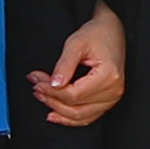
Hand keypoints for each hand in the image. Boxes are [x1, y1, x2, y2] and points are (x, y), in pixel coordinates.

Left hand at [31, 1, 128, 127]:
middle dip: (52, 100)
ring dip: (58, 110)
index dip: (52, 92)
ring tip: (42, 98)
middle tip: (36, 87)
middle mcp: (113, 91)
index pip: (74, 95)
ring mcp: (112, 98)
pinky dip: (70, 119)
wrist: (112, 30)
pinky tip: (55, 114)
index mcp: (108, 76)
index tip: (37, 83)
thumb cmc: (98, 34)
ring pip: (80, 116)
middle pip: (76, 108)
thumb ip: (64, 65)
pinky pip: (88, 117)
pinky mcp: (108, 100)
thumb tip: (53, 84)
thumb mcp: (76, 43)